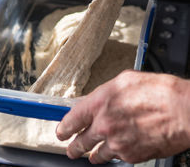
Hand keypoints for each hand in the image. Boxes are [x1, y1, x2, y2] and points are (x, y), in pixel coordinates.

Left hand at [56, 70, 189, 163]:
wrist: (181, 111)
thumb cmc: (157, 91)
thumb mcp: (124, 81)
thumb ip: (105, 93)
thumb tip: (96, 100)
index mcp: (100, 103)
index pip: (72, 119)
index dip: (64, 127)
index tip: (61, 132)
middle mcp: (104, 125)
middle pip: (81, 142)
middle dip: (74, 146)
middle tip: (71, 148)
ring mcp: (117, 143)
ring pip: (97, 154)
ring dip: (92, 154)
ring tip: (90, 155)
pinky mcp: (131, 156)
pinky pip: (116, 158)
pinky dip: (114, 155)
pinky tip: (116, 150)